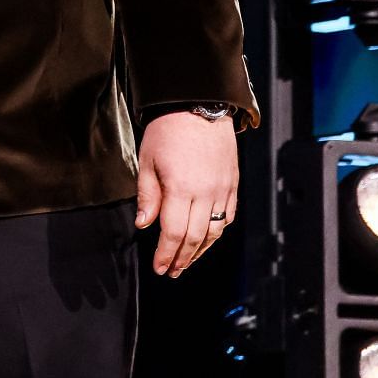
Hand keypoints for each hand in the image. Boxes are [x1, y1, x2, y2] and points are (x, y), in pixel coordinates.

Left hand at [134, 109, 238, 277]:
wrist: (199, 106)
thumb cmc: (169, 130)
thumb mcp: (148, 160)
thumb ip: (148, 195)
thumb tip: (144, 224)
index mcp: (181, 188)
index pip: (173, 232)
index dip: (166, 254)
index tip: (159, 267)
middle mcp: (205, 193)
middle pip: (195, 237)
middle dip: (182, 258)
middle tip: (171, 271)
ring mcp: (222, 190)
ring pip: (214, 231)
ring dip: (200, 251)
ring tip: (186, 262)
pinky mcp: (232, 184)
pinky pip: (228, 217)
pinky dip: (217, 233)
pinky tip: (206, 241)